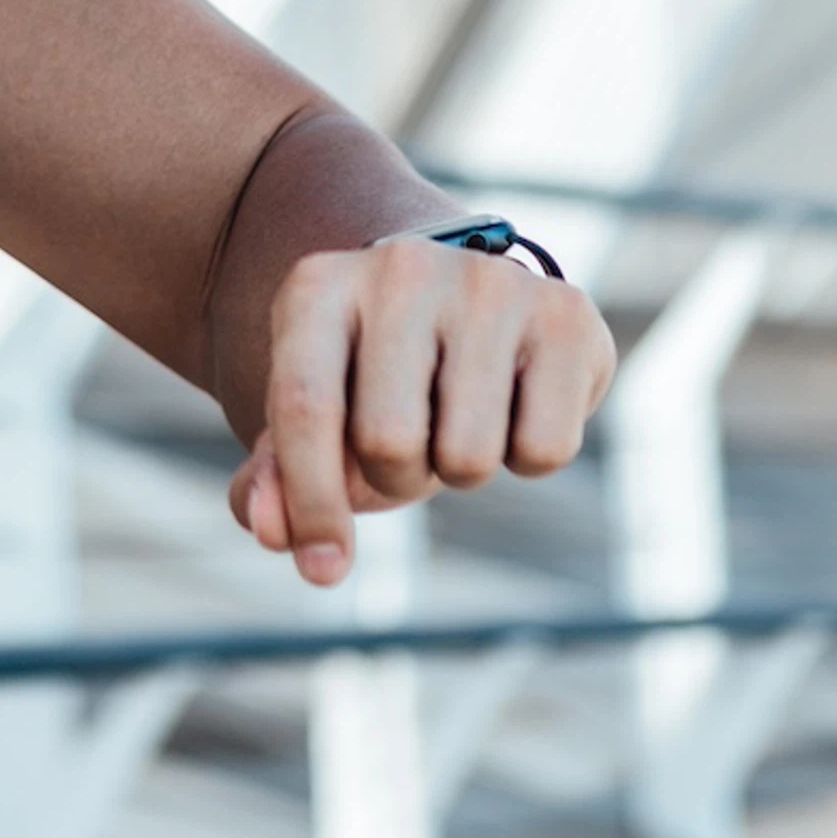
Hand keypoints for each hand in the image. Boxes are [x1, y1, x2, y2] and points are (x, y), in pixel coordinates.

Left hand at [227, 234, 613, 585]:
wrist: (461, 304)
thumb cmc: (375, 377)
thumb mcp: (316, 418)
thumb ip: (274, 480)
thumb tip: (270, 530)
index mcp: (318, 287)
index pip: (305, 406)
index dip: (310, 502)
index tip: (324, 570)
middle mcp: (403, 267)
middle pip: (388, 441)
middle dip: (394, 477)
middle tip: (407, 440)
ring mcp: (490, 282)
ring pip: (468, 457)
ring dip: (459, 470)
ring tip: (455, 415)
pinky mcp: (567, 312)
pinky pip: (546, 452)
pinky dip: (526, 457)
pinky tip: (513, 405)